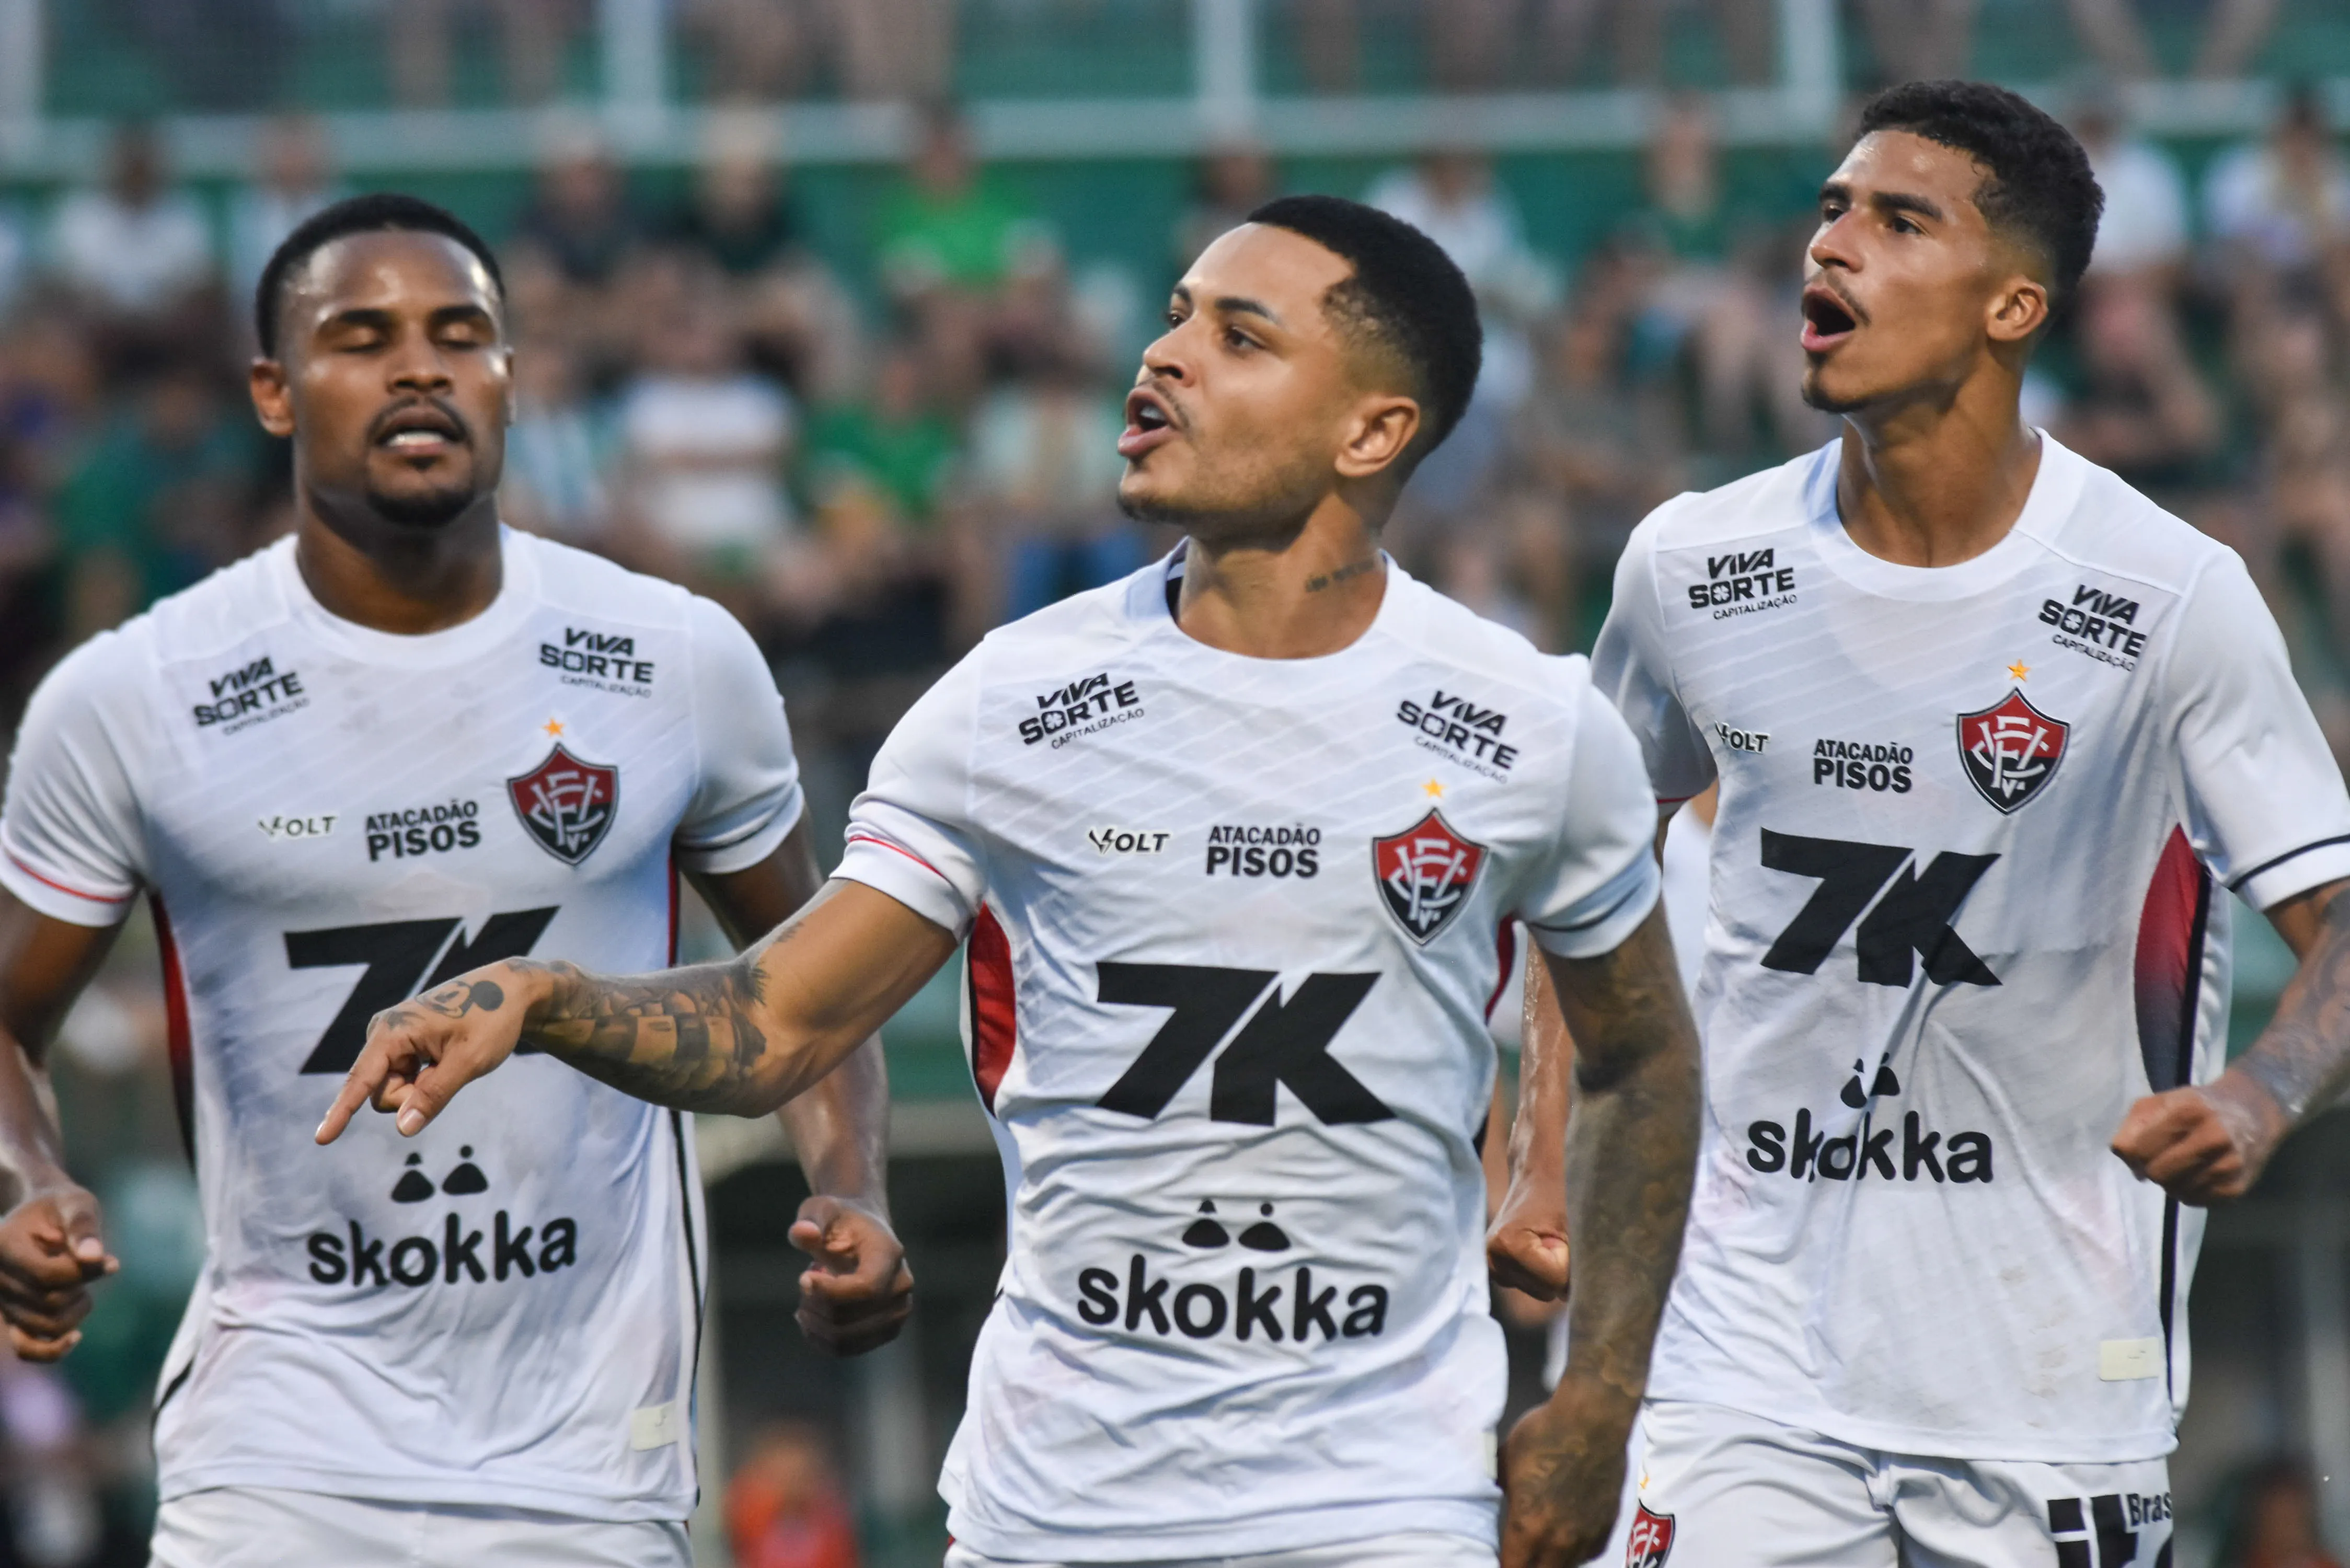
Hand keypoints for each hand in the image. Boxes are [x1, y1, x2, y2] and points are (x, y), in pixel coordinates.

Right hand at [0, 1183, 116, 1361]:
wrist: (43, 1214)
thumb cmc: (62, 1206)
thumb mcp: (76, 1203)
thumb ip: (83, 1227)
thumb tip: (95, 1257)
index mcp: (3, 1246)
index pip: (46, 1276)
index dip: (84, 1274)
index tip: (110, 1262)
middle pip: (48, 1302)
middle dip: (81, 1287)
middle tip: (90, 1265)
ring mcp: (2, 1300)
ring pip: (44, 1327)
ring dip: (76, 1311)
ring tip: (82, 1285)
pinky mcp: (13, 1316)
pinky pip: (25, 1348)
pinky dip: (52, 1350)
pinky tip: (77, 1336)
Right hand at [315, 966, 533, 1143]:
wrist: (509, 991)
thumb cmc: (492, 1020)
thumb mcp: (469, 1061)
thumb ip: (433, 1095)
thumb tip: (402, 1129)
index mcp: (392, 1031)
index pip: (361, 1081)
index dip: (340, 1113)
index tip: (320, 1140)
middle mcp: (383, 1032)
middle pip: (381, 1093)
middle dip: (412, 1097)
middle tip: (450, 1069)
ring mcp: (392, 1039)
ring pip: (393, 1090)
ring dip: (422, 1088)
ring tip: (451, 1059)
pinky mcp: (402, 1045)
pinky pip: (404, 1080)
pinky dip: (426, 1080)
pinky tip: (446, 1057)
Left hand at [788, 1195, 912, 1355]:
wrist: (861, 1232)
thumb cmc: (839, 1219)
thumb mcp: (822, 1210)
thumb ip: (811, 1221)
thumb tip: (801, 1234)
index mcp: (890, 1254)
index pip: (865, 1289)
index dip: (829, 1293)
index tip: (802, 1277)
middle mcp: (901, 1286)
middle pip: (851, 1318)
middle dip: (815, 1306)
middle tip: (802, 1283)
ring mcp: (898, 1312)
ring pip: (846, 1339)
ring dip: (815, 1324)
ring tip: (805, 1300)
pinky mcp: (886, 1330)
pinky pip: (846, 1349)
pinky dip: (820, 1338)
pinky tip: (810, 1315)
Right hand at [1488, 1176, 1570, 1300]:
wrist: (1539, 1172)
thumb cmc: (1562, 1192)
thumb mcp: (1577, 1227)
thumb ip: (1579, 1266)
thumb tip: (1574, 1302)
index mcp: (1507, 1244)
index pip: (1556, 1281)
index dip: (1569, 1261)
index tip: (1563, 1234)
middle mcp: (1493, 1259)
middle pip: (1546, 1290)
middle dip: (1561, 1268)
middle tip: (1557, 1235)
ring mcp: (1492, 1265)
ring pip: (1541, 1290)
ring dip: (1553, 1270)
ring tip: (1550, 1239)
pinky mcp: (1497, 1268)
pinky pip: (1533, 1285)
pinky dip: (1544, 1272)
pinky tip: (1541, 1249)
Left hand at [1500, 1372, 1638, 1567]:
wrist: (1592, 1420)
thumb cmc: (1544, 1434)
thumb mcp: (1506, 1461)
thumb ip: (1503, 1492)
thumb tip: (1501, 1499)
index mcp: (1528, 1526)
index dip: (1503, 1565)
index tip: (1500, 1557)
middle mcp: (1559, 1540)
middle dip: (1528, 1566)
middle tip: (1520, 1554)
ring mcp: (1586, 1535)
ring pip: (1567, 1566)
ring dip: (1553, 1560)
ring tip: (1543, 1548)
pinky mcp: (1607, 1525)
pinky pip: (1589, 1552)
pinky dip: (1576, 1550)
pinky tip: (1568, 1536)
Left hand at [2111, 1069, 2288, 1203]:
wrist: (2254, 1112)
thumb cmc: (2199, 1106)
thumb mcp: (2161, 1101)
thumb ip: (2134, 1126)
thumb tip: (2127, 1161)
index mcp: (2188, 1112)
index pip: (2138, 1150)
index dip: (2133, 1153)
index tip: (2142, 1148)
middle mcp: (2212, 1139)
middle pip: (2156, 1174)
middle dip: (2152, 1167)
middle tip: (2163, 1156)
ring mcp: (2228, 1165)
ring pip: (2175, 1191)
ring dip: (2171, 1181)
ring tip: (2183, 1163)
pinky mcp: (2237, 1187)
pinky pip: (2195, 1201)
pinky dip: (2189, 1191)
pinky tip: (2198, 1173)